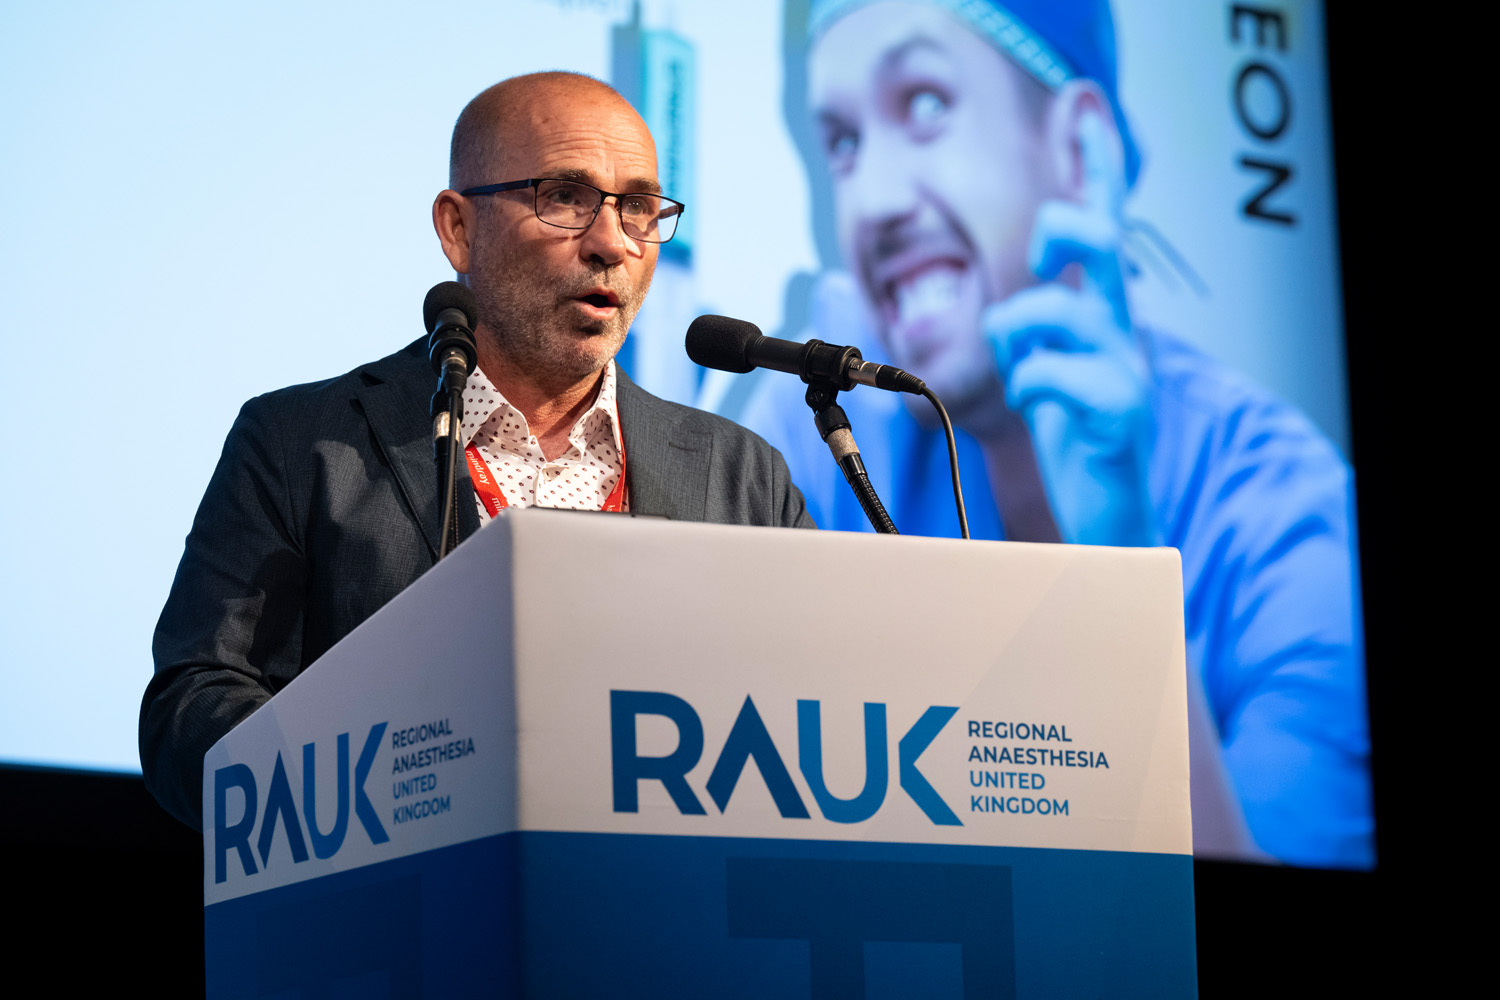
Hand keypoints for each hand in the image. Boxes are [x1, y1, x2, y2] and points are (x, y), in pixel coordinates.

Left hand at [984, 114, 1157, 546]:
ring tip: (1025, 376)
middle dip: (1062, 231)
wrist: (1109, 518)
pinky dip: (1028, 384)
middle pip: (1104, 240)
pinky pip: (1055, 372)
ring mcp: (1127, 367)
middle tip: (1041, 268)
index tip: (1089, 115)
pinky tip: (1034, 408)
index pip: (1107, 229)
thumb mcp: (1041, 373)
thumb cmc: (1075, 442)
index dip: (1099, 172)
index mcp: (1103, 316)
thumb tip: (1000, 307)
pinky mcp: (1121, 410)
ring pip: (1060, 307)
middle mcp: (1122, 331)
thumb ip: (1029, 334)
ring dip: (1018, 335)